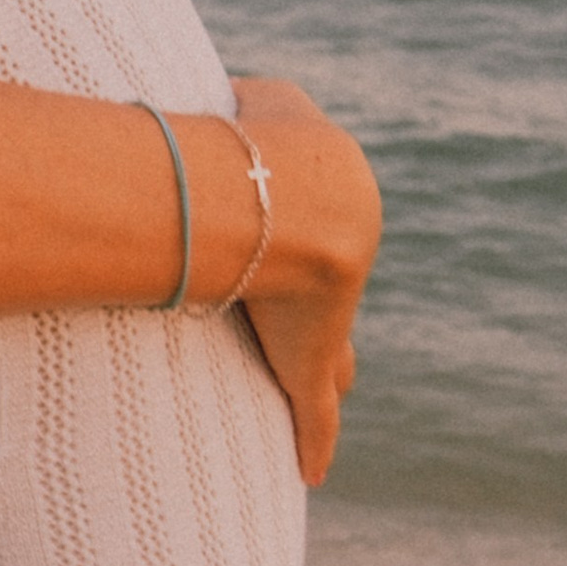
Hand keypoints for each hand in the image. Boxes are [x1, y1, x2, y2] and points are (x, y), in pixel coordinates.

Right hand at [221, 80, 377, 487]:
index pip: (328, 238)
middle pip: (339, 304)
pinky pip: (315, 414)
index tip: (303, 257)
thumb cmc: (267, 145)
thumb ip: (251, 99)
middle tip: (331, 339)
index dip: (313, 249)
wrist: (297, 201)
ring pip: (334, 360)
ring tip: (323, 403)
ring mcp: (328, 325)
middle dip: (334, 321)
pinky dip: (316, 441)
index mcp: (334, 216)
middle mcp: (338, 275)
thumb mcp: (267, 99)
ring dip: (329, 378)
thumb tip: (227, 95)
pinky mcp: (310, 366)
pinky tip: (315, 471)